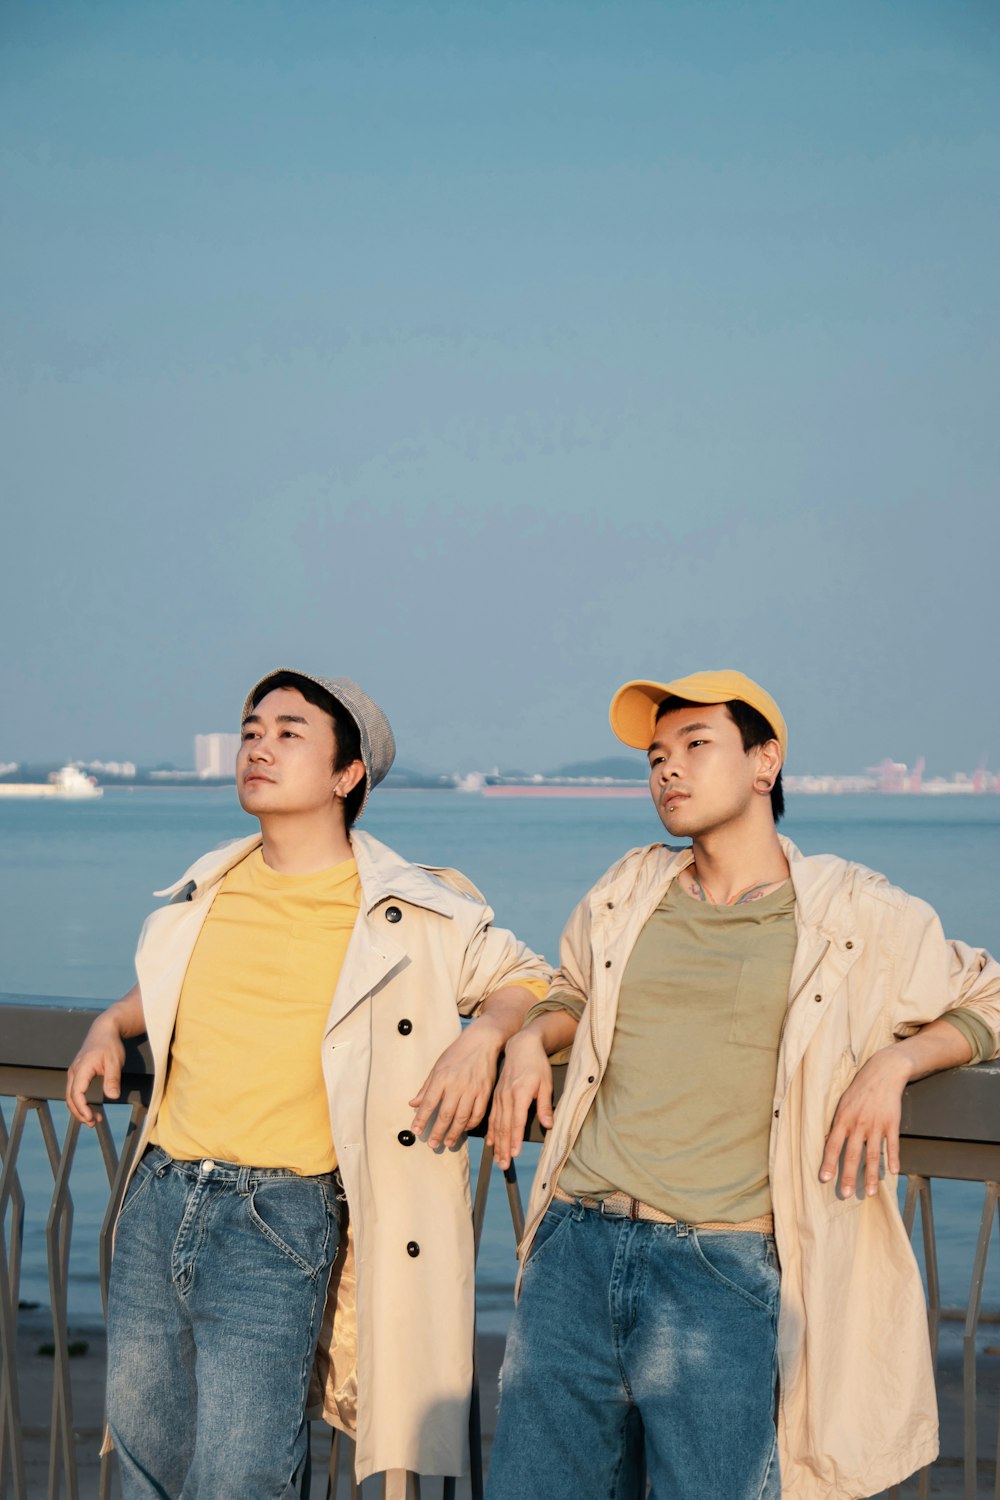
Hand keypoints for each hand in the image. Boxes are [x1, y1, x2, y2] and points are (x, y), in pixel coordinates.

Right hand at [66, 1018, 125, 1126]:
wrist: (104, 1031)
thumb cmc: (110, 1045)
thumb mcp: (115, 1062)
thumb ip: (113, 1079)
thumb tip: (113, 1097)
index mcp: (82, 1069)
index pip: (76, 1093)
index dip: (82, 1108)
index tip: (91, 1118)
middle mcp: (74, 1072)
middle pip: (70, 1098)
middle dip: (80, 1113)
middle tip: (94, 1124)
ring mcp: (74, 1073)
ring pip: (70, 1097)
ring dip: (79, 1110)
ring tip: (94, 1120)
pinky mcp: (77, 1074)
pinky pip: (74, 1092)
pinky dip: (80, 1103)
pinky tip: (91, 1109)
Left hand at [409, 1016, 505, 1149]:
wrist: (483, 1041)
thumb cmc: (457, 1053)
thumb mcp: (438, 1066)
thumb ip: (426, 1087)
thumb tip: (413, 1104)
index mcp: (442, 1077)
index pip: (428, 1103)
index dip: (421, 1119)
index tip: (416, 1131)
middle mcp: (456, 1085)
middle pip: (445, 1115)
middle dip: (437, 1132)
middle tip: (432, 1144)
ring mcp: (472, 1090)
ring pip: (462, 1118)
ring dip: (454, 1133)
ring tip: (448, 1143)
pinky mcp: (485, 1092)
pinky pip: (478, 1114)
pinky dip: (471, 1124)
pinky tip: (464, 1129)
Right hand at [486, 1030, 553, 1170]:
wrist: (522, 1046)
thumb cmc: (536, 1065)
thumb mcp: (546, 1083)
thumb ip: (545, 1105)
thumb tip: (548, 1125)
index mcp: (520, 1094)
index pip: (516, 1121)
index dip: (515, 1139)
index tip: (514, 1154)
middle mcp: (507, 1097)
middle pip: (504, 1126)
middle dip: (503, 1148)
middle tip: (504, 1165)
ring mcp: (499, 1096)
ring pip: (496, 1124)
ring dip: (497, 1143)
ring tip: (498, 1159)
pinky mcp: (496, 1095)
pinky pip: (491, 1116)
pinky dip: (491, 1131)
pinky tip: (490, 1142)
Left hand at [819, 1046, 911, 1197]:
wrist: (883, 1072)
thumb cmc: (859, 1089)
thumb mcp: (843, 1104)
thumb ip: (838, 1125)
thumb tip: (829, 1144)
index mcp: (843, 1118)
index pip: (832, 1145)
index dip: (829, 1162)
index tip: (824, 1179)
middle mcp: (859, 1123)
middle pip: (853, 1154)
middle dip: (849, 1176)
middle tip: (845, 1194)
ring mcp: (876, 1124)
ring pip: (873, 1155)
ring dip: (871, 1175)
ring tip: (870, 1193)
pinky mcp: (892, 1123)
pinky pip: (892, 1145)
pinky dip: (893, 1159)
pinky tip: (892, 1173)